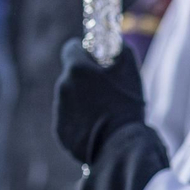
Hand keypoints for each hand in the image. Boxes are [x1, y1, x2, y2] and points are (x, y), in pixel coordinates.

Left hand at [54, 38, 147, 165]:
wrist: (121, 146)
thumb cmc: (127, 106)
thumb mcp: (130, 70)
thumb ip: (119, 50)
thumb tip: (114, 43)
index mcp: (76, 68)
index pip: (71, 49)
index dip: (84, 52)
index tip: (96, 61)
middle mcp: (62, 86)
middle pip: (71, 76)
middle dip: (85, 80)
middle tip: (106, 92)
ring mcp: (59, 109)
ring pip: (70, 98)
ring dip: (83, 102)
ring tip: (105, 114)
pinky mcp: (60, 131)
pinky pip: (70, 120)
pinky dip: (81, 122)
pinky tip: (98, 129)